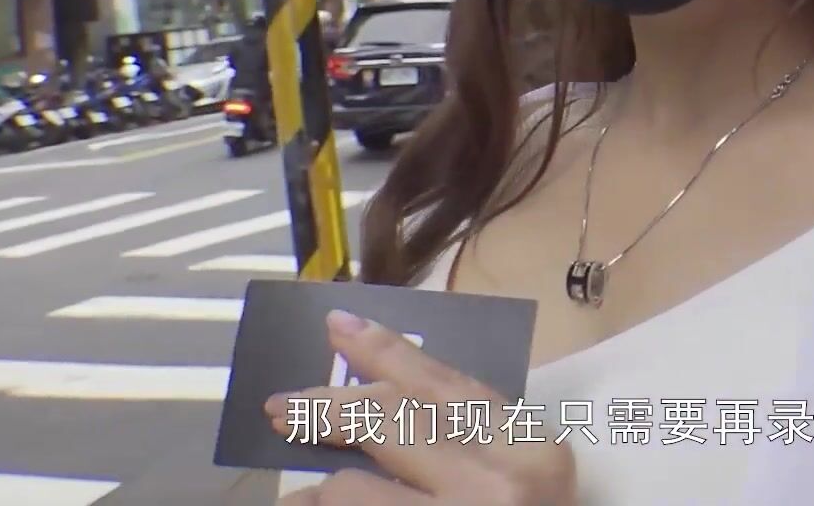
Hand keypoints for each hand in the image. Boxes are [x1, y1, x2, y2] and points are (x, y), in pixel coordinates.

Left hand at [271, 310, 575, 505]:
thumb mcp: (523, 479)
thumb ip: (472, 441)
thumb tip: (382, 400)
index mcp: (533, 453)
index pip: (446, 386)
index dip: (386, 352)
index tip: (338, 326)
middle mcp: (495, 486)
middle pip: (388, 422)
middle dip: (325, 410)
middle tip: (280, 407)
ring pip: (348, 492)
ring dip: (320, 496)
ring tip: (309, 499)